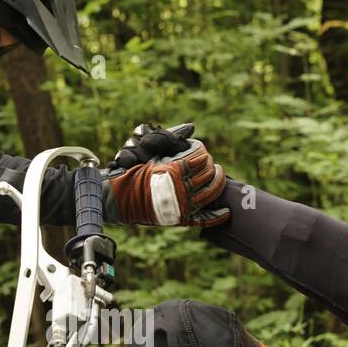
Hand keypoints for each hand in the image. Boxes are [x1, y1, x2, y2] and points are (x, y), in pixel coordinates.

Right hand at [103, 127, 228, 227]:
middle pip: (207, 174)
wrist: (121, 200)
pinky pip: (204, 218)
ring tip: (218, 175)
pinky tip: (226, 212)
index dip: (202, 153)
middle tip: (210, 163)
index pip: (199, 159)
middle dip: (210, 166)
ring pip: (210, 192)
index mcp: (174, 171)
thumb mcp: (147, 151)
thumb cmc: (132, 173)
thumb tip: (191, 128)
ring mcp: (183, 204)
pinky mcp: (181, 218)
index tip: (201, 151)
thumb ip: (168, 139)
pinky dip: (217, 216)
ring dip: (217, 182)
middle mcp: (181, 188)